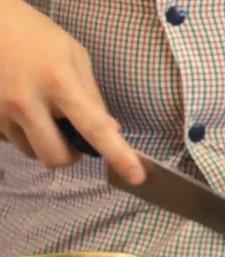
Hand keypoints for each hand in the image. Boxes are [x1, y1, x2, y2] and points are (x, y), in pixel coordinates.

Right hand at [0, 0, 143, 183]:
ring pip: (33, 153)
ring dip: (45, 143)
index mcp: (59, 83)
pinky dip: (24, 133)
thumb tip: (111, 131)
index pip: (94, 128)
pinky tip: (21, 108)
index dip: (118, 155)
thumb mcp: (74, 56)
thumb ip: (92, 96)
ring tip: (43, 114)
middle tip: (73, 134)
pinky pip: (13, 143)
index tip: (137, 177)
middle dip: (71, 154)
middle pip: (57, 156)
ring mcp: (0, 112)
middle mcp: (27, 101)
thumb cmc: (37, 37)